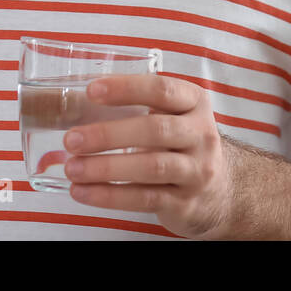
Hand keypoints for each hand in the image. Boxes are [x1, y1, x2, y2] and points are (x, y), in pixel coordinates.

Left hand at [63, 74, 236, 239]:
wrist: (219, 191)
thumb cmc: (181, 144)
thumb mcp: (173, 116)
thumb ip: (138, 107)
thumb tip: (73, 105)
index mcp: (194, 103)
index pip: (161, 90)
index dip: (126, 89)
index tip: (91, 91)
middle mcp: (201, 134)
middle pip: (155, 130)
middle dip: (109, 134)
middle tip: (72, 139)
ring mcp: (197, 170)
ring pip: (150, 167)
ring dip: (106, 168)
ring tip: (72, 168)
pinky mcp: (185, 202)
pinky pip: (144, 198)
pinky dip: (110, 196)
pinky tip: (83, 192)